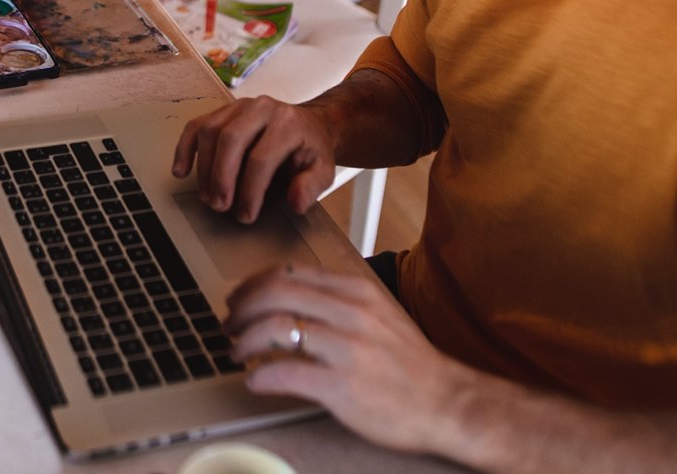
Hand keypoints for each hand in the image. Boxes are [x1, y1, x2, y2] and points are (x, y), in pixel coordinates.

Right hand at [171, 96, 338, 222]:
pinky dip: (185, 148)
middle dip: (221, 177)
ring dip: (204, 168)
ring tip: (208, 197)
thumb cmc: (309, 151)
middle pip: (231, 139)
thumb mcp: (323, 171)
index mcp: (289, 123)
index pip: (262, 157)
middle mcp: (262, 108)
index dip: (250, 190)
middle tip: (220, 206)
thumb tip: (295, 202)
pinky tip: (181, 170)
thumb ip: (311, 186)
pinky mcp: (223, 111)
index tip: (246, 215)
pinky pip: (197, 125)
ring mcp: (239, 106)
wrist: (308, 127)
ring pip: (211, 131)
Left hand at [225, 263, 471, 454]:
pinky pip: (285, 373)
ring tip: (236, 353)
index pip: (289, 272)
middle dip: (241, 308)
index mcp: (356, 290)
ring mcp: (347, 348)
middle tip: (229, 325)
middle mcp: (351, 312)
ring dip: (243, 341)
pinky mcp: (342, 386)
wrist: (448, 403)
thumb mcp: (378, 313)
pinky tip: (255, 382)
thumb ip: (337, 300)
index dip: (253, 284)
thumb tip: (288, 296)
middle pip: (274, 292)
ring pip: (274, 328)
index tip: (239, 298)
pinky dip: (259, 376)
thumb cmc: (410, 364)